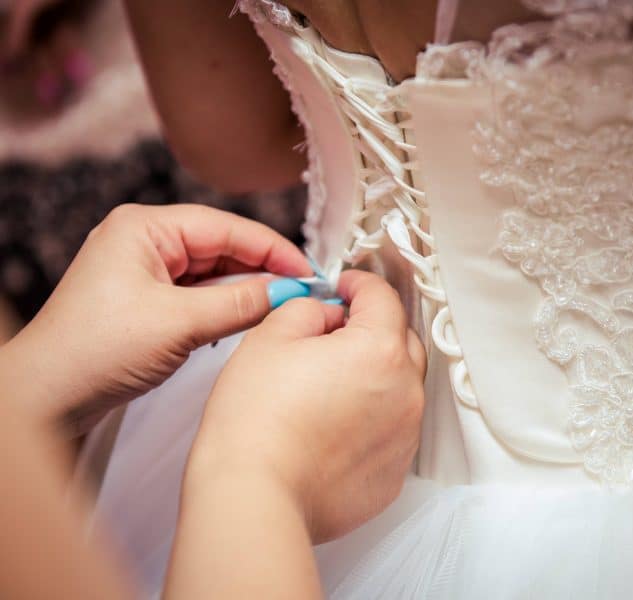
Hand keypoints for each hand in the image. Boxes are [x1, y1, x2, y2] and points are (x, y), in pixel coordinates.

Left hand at [0, 203, 311, 434]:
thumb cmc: (94, 351)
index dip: (273, 249)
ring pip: (212, 272)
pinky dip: (224, 305)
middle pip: (221, 247)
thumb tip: (289, 291)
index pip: (226, 228)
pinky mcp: (146, 299)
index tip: (309, 272)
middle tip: (302, 292)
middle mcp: (144, 241)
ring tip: (280, 307)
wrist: (44, 399)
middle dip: (262, 270)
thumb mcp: (180, 324)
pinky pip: (198, 293)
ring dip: (245, 289)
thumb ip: (240, 302)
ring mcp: (144, 270)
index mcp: (144, 227)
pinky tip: (246, 317)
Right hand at [186, 270, 426, 542]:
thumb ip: (308, 309)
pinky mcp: (393, 473)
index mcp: (380, 350)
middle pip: (400, 339)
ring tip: (327, 384)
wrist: (255, 497)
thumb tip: (327, 314)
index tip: (344, 286)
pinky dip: (371, 417)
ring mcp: (404, 436)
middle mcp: (405, 392)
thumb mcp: (271, 337)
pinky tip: (333, 424)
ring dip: (374, 374)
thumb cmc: (256, 421)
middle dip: (372, 327)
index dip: (359, 283)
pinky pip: (391, 429)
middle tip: (333, 331)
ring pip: (400, 386)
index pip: (383, 297)